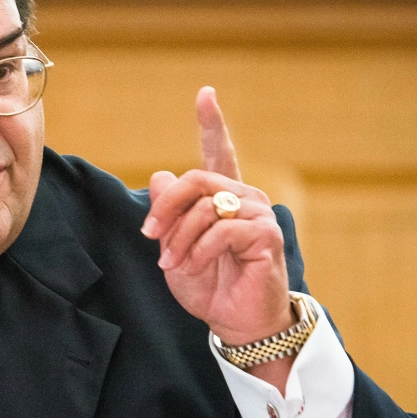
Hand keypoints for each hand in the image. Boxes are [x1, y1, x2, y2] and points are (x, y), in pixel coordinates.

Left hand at [141, 87, 294, 363]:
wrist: (235, 323)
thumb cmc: (208, 286)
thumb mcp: (175, 247)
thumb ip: (168, 213)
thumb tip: (161, 175)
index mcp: (224, 197)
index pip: (219, 153)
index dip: (212, 123)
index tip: (205, 94)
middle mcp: (245, 198)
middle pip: (195, 179)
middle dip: (165, 207)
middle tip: (149, 235)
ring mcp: (259, 215)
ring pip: (205, 207)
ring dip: (179, 237)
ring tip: (171, 263)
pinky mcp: (267, 236)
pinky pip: (221, 231)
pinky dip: (198, 250)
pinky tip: (192, 266)